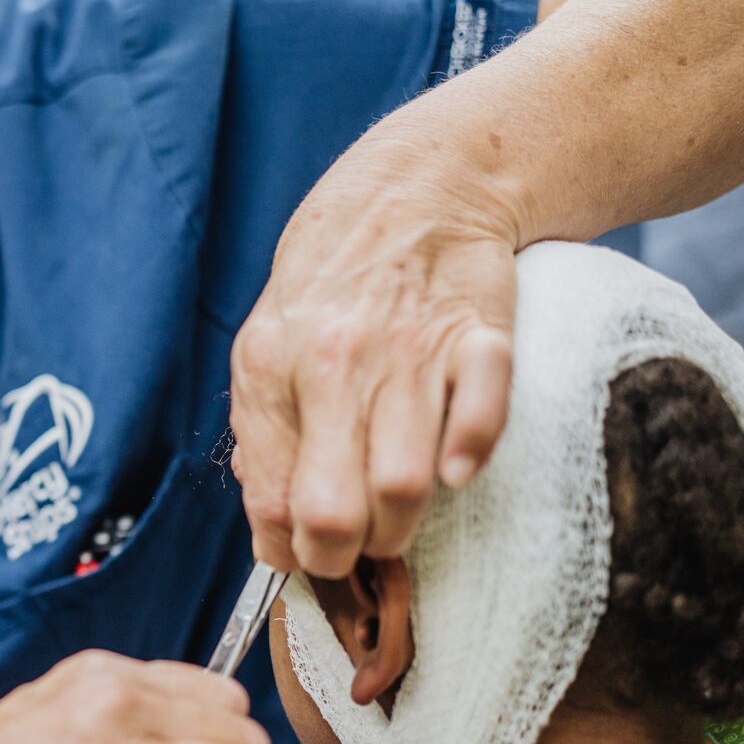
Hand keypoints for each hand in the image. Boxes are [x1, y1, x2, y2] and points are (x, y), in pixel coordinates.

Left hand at [228, 133, 519, 579]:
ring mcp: (407, 352)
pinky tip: (453, 467)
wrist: (416, 187)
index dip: (290, 549)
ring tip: (396, 515)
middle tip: (352, 549)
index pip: (272, 498)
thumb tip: (272, 528)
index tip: (305, 554)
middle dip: (342, 555)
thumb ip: (264, 432)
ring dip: (402, 525)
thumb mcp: (268, 342)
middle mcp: (333, 362)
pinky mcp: (479, 341)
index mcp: (269, 365)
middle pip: (333, 510)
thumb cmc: (333, 281)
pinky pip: (480, 424)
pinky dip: (468, 458)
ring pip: (402, 487)